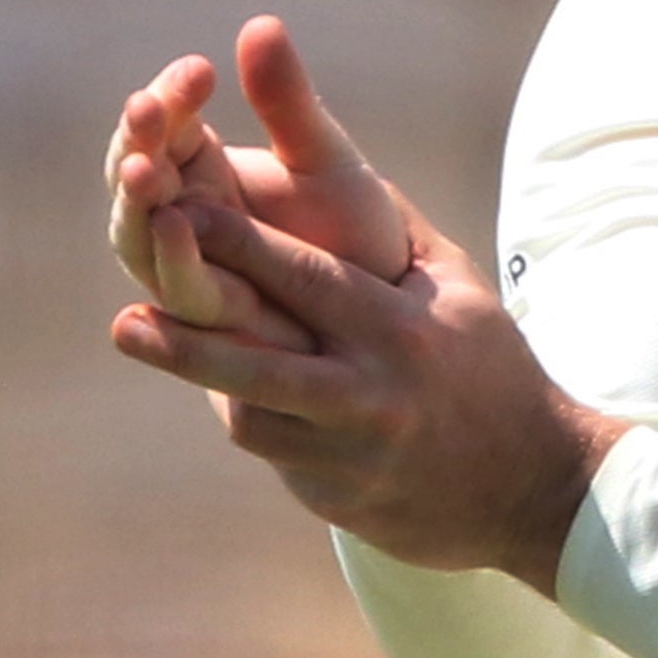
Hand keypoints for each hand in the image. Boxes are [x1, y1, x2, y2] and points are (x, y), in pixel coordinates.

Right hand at [105, 15, 412, 342]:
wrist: (393, 304)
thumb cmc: (354, 228)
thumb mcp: (324, 158)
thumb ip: (288, 102)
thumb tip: (261, 23)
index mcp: (202, 170)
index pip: (163, 126)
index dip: (170, 98)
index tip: (199, 69)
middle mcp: (182, 217)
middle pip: (134, 177)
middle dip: (138, 142)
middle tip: (149, 107)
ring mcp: (190, 268)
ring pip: (139, 234)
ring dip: (137, 199)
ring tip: (146, 166)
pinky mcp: (212, 320)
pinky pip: (182, 290)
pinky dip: (174, 257)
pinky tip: (177, 223)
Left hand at [108, 137, 615, 591]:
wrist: (535, 486)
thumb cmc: (489, 368)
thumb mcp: (460, 289)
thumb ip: (393, 232)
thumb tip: (335, 159)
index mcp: (405, 331)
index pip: (309, 280)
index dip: (241, 245)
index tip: (181, 207)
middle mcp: (374, 393)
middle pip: (261, 362)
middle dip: (188, 334)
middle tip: (123, 313)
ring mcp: (353, 452)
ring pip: (251, 412)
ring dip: (196, 370)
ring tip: (135, 331)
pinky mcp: (337, 498)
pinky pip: (271, 451)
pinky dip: (244, 412)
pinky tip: (218, 386)